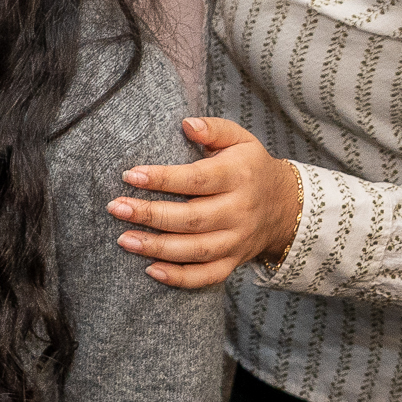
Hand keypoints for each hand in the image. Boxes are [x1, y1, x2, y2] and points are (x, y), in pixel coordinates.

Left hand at [104, 117, 304, 288]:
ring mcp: (237, 241)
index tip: (130, 175)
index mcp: (238, 177)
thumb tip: (187, 123)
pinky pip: (208, 276)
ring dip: (157, 248)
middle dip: (150, 215)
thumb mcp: (240, 139)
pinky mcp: (234, 261)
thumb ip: (213, 128)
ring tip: (123, 239)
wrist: (285, 206)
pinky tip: (150, 271)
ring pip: (196, 250)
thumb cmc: (250, 166)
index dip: (162, 179)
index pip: (197, 180)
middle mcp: (239, 212)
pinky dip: (180, 278)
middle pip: (192, 219)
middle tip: (116, 208)